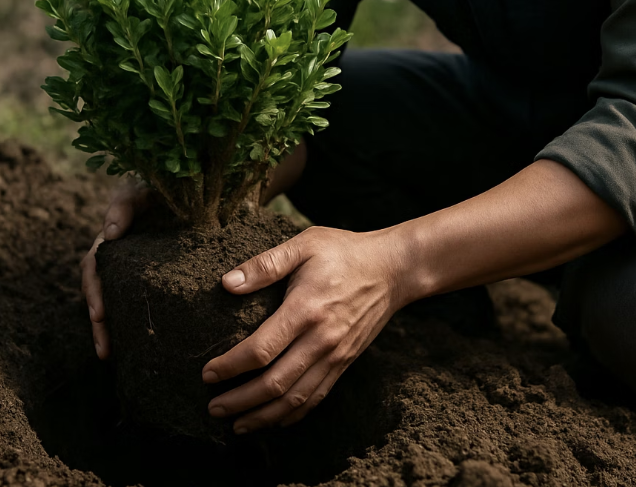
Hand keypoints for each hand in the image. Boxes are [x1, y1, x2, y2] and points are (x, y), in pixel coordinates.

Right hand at [80, 177, 152, 358]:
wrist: (187, 182)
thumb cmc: (159, 182)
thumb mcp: (140, 187)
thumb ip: (124, 204)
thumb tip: (109, 233)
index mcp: (113, 235)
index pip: (95, 264)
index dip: (96, 291)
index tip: (99, 315)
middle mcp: (118, 251)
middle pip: (100, 289)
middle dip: (100, 320)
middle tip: (105, 347)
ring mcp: (133, 262)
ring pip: (115, 297)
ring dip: (108, 326)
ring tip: (109, 353)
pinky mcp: (149, 271)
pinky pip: (134, 295)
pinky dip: (130, 318)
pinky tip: (134, 342)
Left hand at [203, 224, 412, 431]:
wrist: (394, 268)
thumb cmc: (345, 251)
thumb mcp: (304, 244)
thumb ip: (266, 264)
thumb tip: (227, 283)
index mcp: (305, 309)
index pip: (261, 350)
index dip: (230, 366)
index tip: (207, 374)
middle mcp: (321, 339)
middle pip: (274, 384)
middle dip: (239, 401)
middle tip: (213, 407)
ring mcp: (335, 355)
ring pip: (294, 399)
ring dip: (262, 416)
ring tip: (236, 424)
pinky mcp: (345, 362)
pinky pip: (316, 397)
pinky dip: (292, 415)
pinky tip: (274, 420)